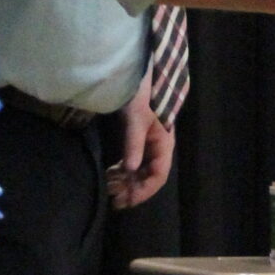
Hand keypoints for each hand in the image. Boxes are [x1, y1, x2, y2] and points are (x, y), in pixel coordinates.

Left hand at [106, 89, 173, 207]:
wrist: (139, 73)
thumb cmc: (141, 94)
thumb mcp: (136, 118)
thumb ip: (134, 144)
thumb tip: (131, 170)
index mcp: (164, 144)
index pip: (158, 175)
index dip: (144, 191)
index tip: (126, 201)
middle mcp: (158, 146)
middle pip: (149, 176)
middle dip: (133, 189)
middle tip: (114, 200)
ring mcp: (148, 142)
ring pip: (140, 169)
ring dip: (127, 181)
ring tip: (110, 188)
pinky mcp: (138, 137)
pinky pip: (133, 160)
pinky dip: (123, 170)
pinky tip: (111, 174)